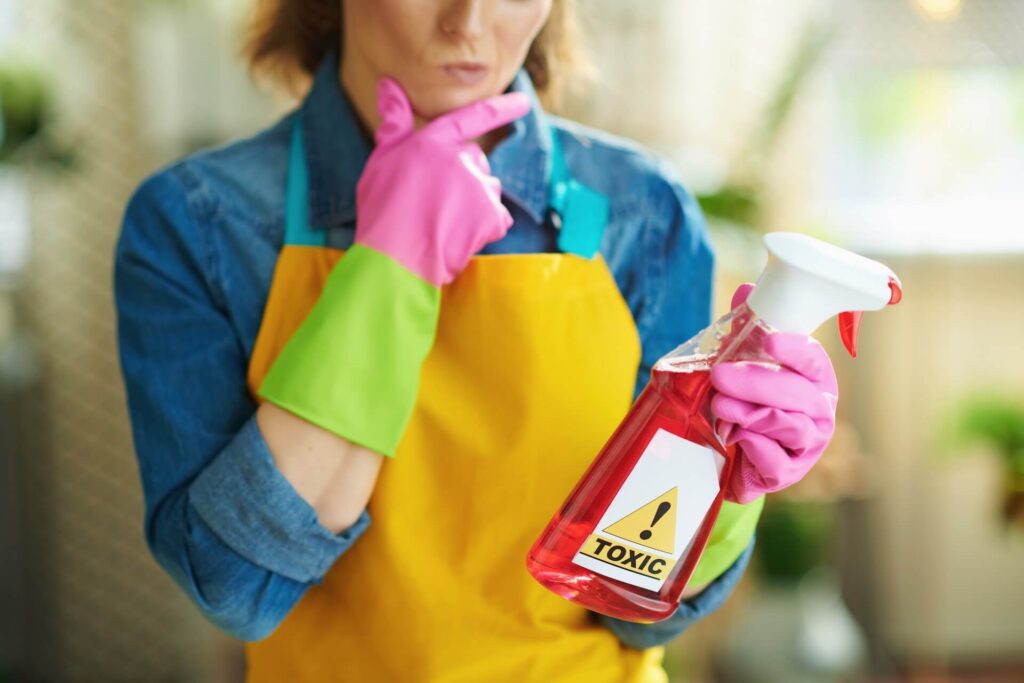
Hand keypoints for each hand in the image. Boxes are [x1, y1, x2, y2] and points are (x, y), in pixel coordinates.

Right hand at [355, 78, 530, 286]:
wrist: (394, 256)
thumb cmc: (382, 209)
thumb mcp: (381, 160)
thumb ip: (393, 122)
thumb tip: (387, 83)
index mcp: (434, 142)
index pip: (473, 118)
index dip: (501, 109)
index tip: (525, 102)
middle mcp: (460, 158)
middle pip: (476, 163)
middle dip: (464, 180)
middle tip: (435, 204)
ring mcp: (478, 186)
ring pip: (488, 191)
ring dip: (474, 205)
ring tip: (444, 222)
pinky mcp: (491, 214)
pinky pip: (497, 219)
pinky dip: (484, 230)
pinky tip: (459, 237)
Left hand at [709, 284, 838, 503]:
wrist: (734, 456)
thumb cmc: (747, 403)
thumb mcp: (744, 365)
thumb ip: (748, 331)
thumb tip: (748, 290)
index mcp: (814, 380)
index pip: (813, 361)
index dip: (795, 351)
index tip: (772, 341)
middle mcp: (818, 411)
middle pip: (797, 393)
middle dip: (757, 382)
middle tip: (720, 375)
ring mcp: (807, 445)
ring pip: (786, 425)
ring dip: (749, 413)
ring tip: (718, 405)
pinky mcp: (788, 472)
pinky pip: (775, 459)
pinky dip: (752, 446)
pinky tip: (734, 437)